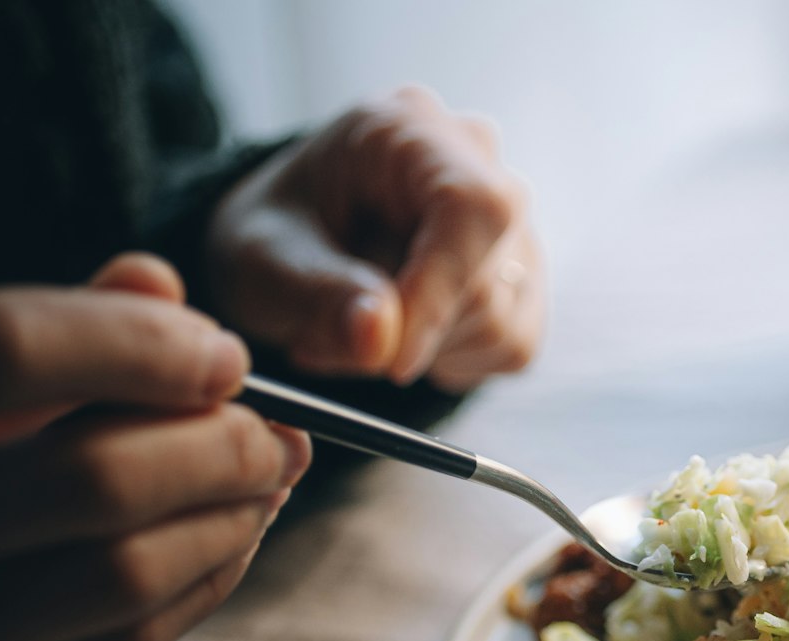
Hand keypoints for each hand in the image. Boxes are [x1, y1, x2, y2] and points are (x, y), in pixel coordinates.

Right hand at [0, 254, 311, 640]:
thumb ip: (48, 331)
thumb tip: (158, 282)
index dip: (133, 343)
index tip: (223, 354)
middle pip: (89, 480)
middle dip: (219, 448)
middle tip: (278, 434)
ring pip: (121, 575)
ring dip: (230, 518)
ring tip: (270, 479)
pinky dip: (205, 582)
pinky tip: (233, 539)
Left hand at [206, 86, 544, 390]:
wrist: (292, 244)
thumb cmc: (277, 233)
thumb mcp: (263, 257)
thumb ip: (318, 291)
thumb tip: (380, 338)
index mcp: (411, 130)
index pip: (473, 206)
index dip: (442, 289)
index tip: (391, 359)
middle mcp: (480, 165)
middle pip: (485, 278)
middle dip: (408, 332)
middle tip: (329, 340)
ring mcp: (513, 223)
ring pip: (499, 321)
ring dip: (420, 351)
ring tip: (356, 330)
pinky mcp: (525, 279)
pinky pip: (510, 345)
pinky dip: (450, 362)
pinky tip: (404, 334)